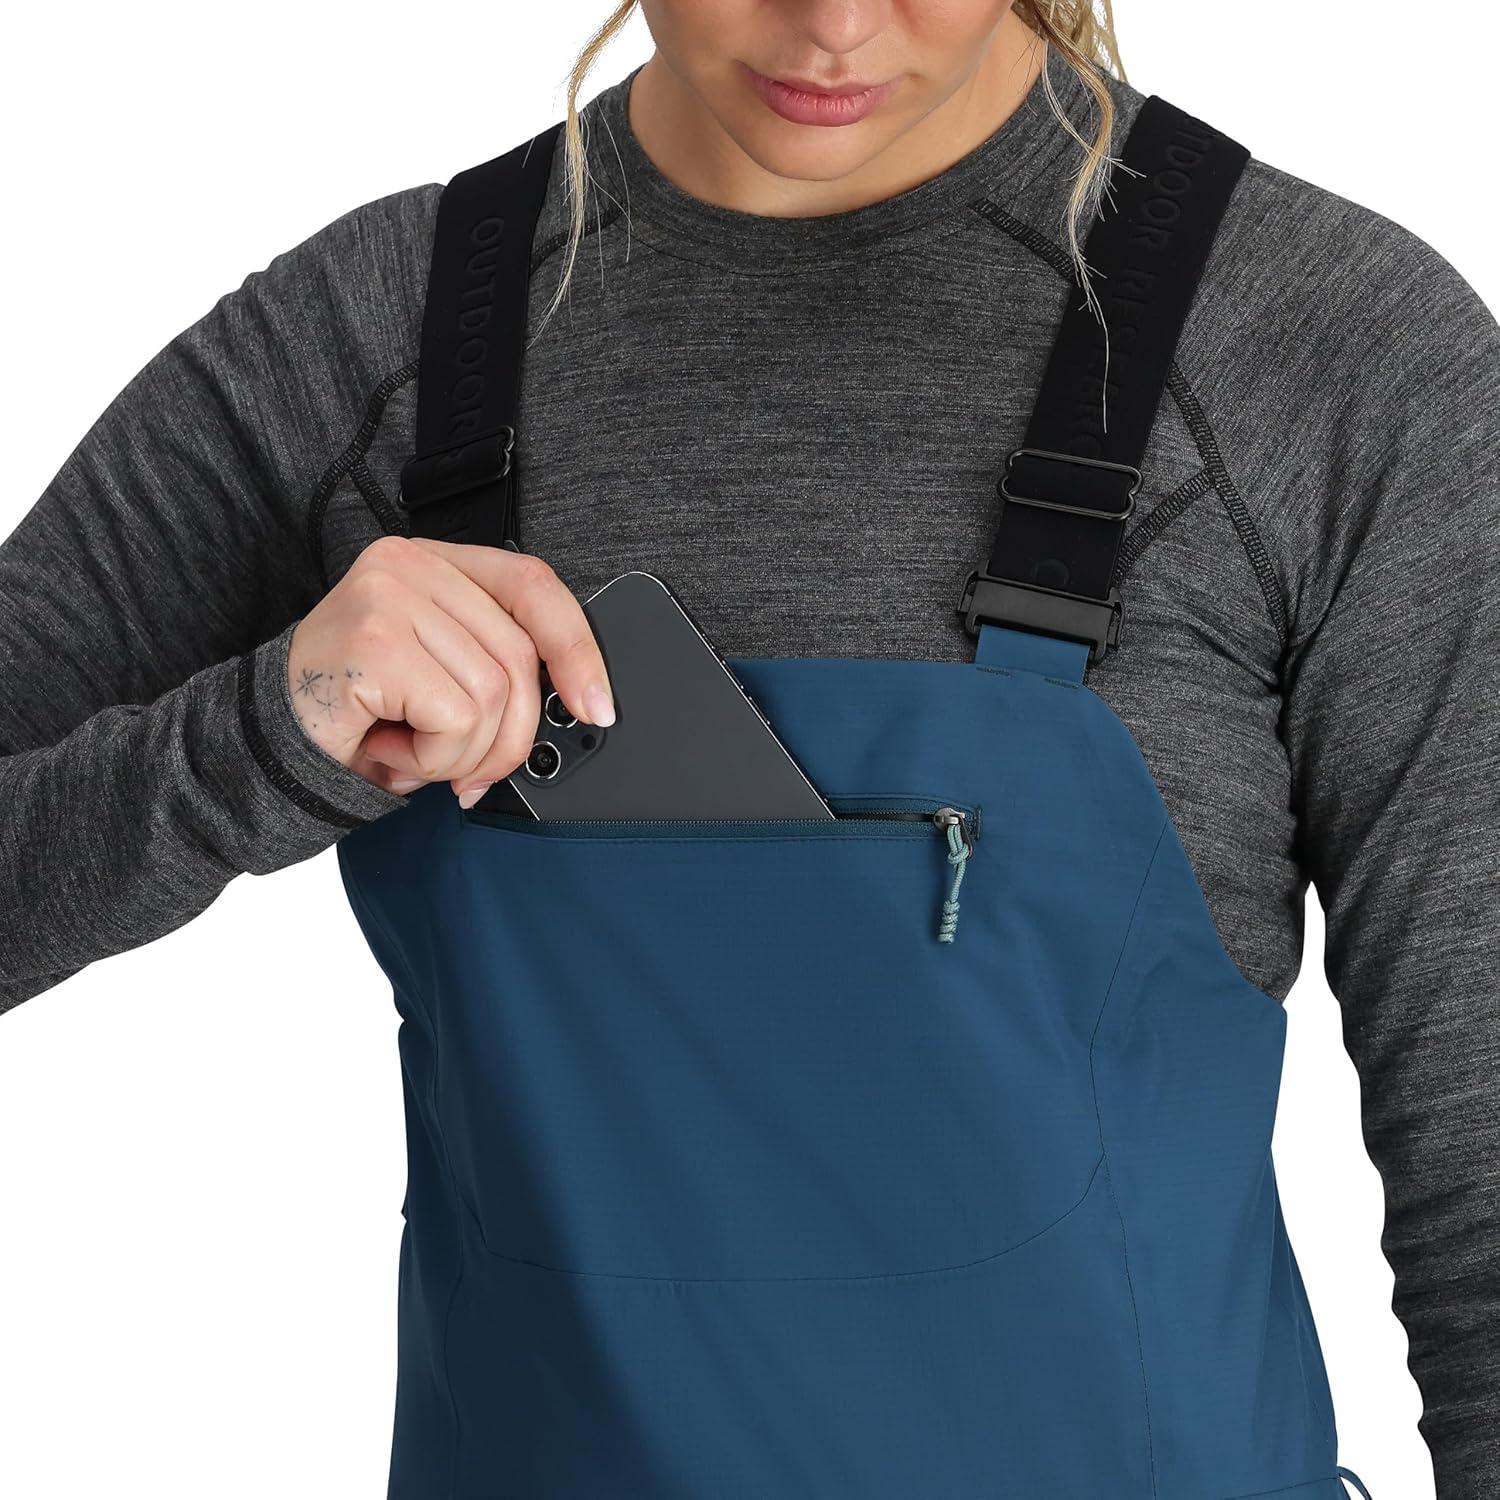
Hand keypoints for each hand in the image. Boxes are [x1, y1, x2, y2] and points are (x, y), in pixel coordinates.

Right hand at [286, 535, 613, 806]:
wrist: (265, 747)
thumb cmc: (356, 715)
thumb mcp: (440, 676)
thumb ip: (496, 666)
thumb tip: (579, 700)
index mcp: (434, 562)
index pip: (533, 585)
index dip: (578, 648)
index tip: (598, 706)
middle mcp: (410, 563)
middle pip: (519, 655)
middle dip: (513, 735)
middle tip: (476, 773)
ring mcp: (388, 595)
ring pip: (493, 693)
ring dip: (463, 752)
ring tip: (414, 752)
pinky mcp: (374, 641)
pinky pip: (457, 718)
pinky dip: (435, 758)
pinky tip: (394, 751)